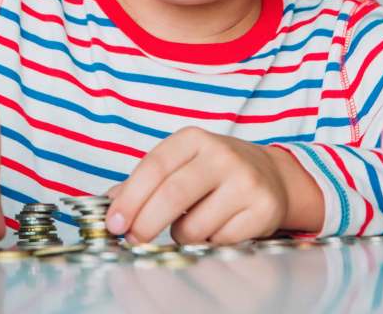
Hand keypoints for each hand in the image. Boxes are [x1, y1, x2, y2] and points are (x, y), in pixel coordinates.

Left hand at [104, 126, 319, 244]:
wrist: (272, 176)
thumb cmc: (213, 172)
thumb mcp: (180, 164)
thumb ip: (144, 181)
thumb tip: (109, 203)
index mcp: (193, 139)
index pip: (154, 167)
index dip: (130, 199)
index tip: (113, 224)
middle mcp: (221, 155)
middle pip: (172, 196)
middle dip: (145, 224)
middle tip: (133, 240)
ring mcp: (246, 182)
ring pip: (194, 226)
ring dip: (181, 235)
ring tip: (191, 225)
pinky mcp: (263, 209)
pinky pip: (219, 241)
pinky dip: (209, 243)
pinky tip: (216, 228)